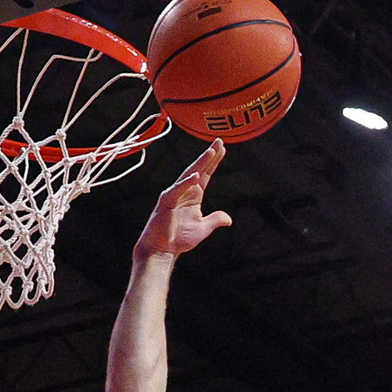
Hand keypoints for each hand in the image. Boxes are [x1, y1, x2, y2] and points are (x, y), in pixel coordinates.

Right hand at [135, 142, 232, 260]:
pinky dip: (186, 183)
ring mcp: (174, 195)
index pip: (206, 174)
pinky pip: (177, 190)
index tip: (223, 148)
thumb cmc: (178, 238)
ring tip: (211, 152)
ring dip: (200, 163)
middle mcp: (184, 191)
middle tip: (219, 141)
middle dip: (209, 155)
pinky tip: (196, 176)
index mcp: (193, 195)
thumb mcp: (203, 229)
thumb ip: (215, 220)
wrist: (162, 250)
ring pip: (189, 175)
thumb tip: (228, 219)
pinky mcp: (166, 202)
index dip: (214, 162)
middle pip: (198, 169)